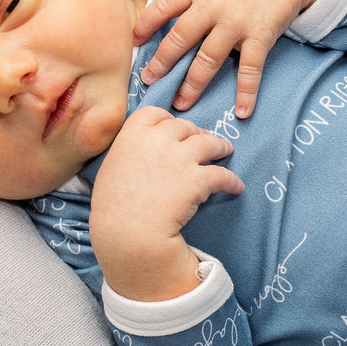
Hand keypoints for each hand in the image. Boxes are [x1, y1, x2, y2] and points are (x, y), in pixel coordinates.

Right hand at [89, 107, 243, 300]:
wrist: (126, 232)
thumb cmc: (111, 207)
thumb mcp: (110, 168)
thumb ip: (127, 154)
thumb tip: (138, 157)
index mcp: (133, 134)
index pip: (155, 113)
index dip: (168, 119)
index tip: (175, 127)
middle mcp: (158, 140)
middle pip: (185, 126)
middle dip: (196, 132)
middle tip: (204, 139)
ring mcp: (180, 158)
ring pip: (209, 143)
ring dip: (220, 147)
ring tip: (226, 151)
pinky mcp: (198, 179)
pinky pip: (222, 175)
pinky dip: (232, 181)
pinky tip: (236, 187)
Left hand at [133, 0, 327, 117]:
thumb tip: (165, 23)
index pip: (163, 6)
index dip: (145, 24)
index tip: (133, 42)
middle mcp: (212, 5)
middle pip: (180, 37)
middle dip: (162, 62)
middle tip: (149, 81)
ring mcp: (236, 21)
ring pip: (208, 59)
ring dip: (193, 84)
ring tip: (181, 104)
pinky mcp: (261, 34)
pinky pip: (250, 68)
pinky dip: (246, 92)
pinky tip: (243, 111)